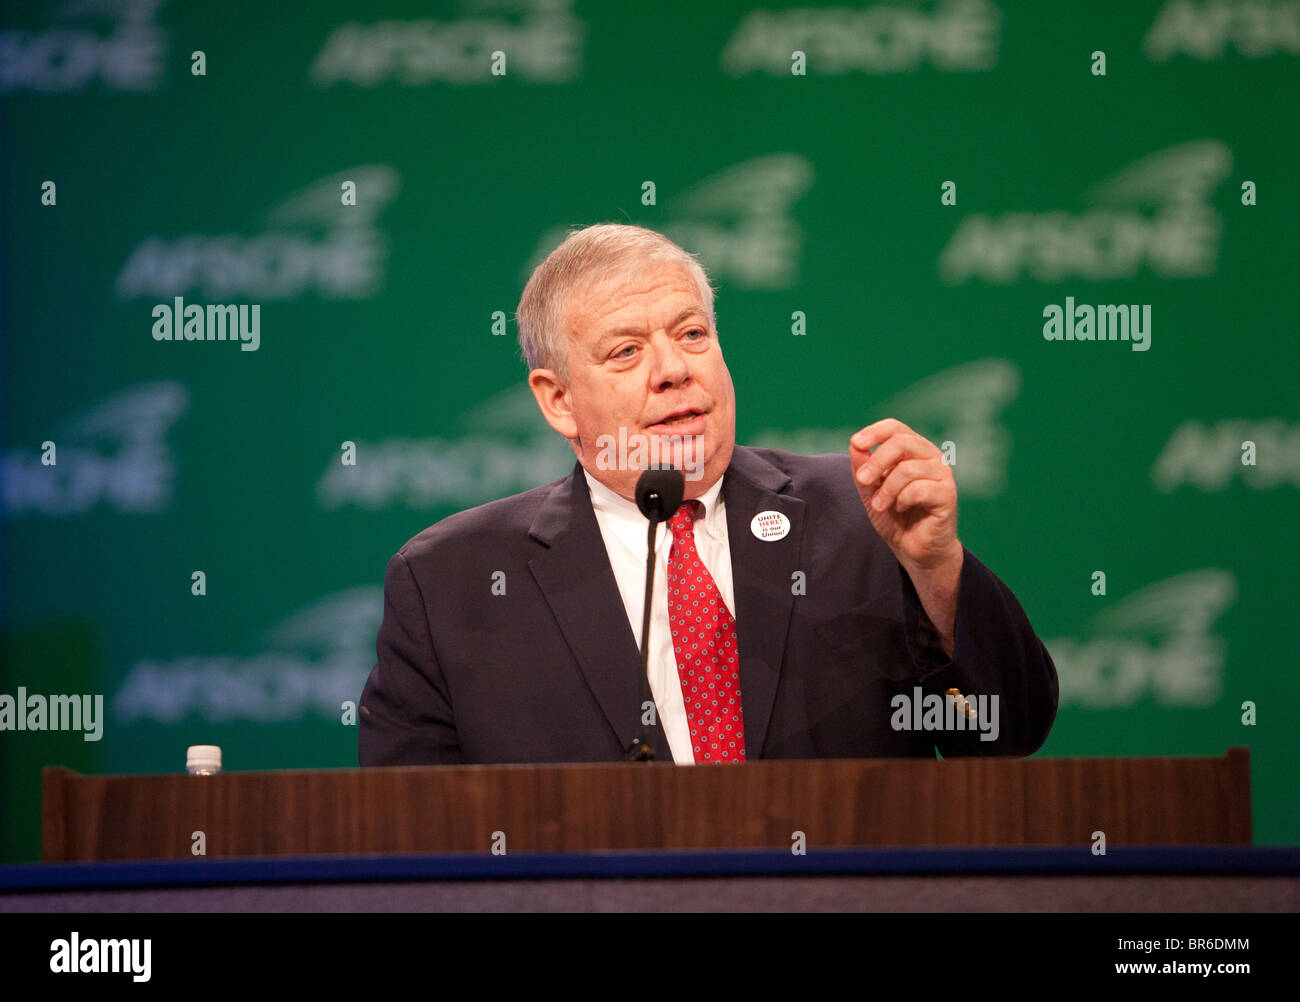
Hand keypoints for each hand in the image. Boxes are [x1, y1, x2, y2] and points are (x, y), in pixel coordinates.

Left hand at [850, 419, 960, 572]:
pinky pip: (919, 488)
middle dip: (876, 461)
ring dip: (886, 489)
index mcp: (914, 449)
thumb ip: (863, 469)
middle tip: (862, 481)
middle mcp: (931, 456)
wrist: (914, 549)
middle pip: (901, 442)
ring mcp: (942, 474)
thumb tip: (855, 445)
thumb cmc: (895, 516)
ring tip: (879, 505)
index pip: (895, 428)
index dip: (874, 432)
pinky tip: (901, 507)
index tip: (855, 443)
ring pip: (907, 469)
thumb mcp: (871, 491)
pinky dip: (902, 499)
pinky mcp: (948, 494)